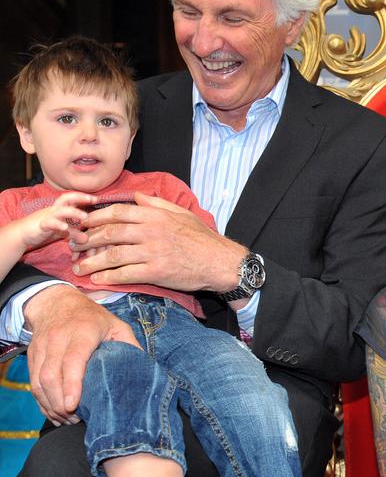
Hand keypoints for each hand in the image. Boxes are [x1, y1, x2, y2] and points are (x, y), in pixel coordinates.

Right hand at [21, 191, 97, 250]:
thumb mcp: (61, 232)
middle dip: (80, 197)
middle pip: (67, 198)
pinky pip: (49, 223)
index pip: (73, 199)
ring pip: (61, 210)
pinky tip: (65, 228)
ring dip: (73, 212)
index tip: (97, 198)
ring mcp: (47, 216)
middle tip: (93, 200)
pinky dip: (58, 225)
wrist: (21, 234)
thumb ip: (73, 233)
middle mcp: (54, 210)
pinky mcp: (41, 225)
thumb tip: (86, 239)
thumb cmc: (43, 230)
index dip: (84, 197)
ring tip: (84, 217)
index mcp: (59, 209)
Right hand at [23, 284, 140, 423]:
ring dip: (50, 405)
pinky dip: (41, 401)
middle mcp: (58, 338)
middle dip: (59, 402)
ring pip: (38, 382)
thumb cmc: (92, 317)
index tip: (73, 405)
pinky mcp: (32, 355)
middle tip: (74, 418)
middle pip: (51, 376)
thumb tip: (141, 372)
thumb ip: (129, 346)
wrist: (57, 302)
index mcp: (83, 331)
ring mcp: (42, 347)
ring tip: (66, 418)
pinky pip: (32, 383)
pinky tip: (54, 411)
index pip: (73, 360)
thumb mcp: (116, 325)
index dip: (72, 385)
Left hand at [69, 191, 246, 292]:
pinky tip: (97, 279)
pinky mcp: (156, 272)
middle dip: (88, 240)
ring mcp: (153, 252)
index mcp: (155, 215)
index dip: (95, 218)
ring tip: (78, 267)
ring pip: (114, 255)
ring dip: (92, 261)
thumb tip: (137, 197)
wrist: (220, 261)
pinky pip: (126, 274)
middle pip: (110, 233)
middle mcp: (151, 231)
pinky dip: (109, 277)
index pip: (117, 212)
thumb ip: (156, 204)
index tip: (83, 225)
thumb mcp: (181, 213)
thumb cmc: (202, 238)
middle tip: (74, 247)